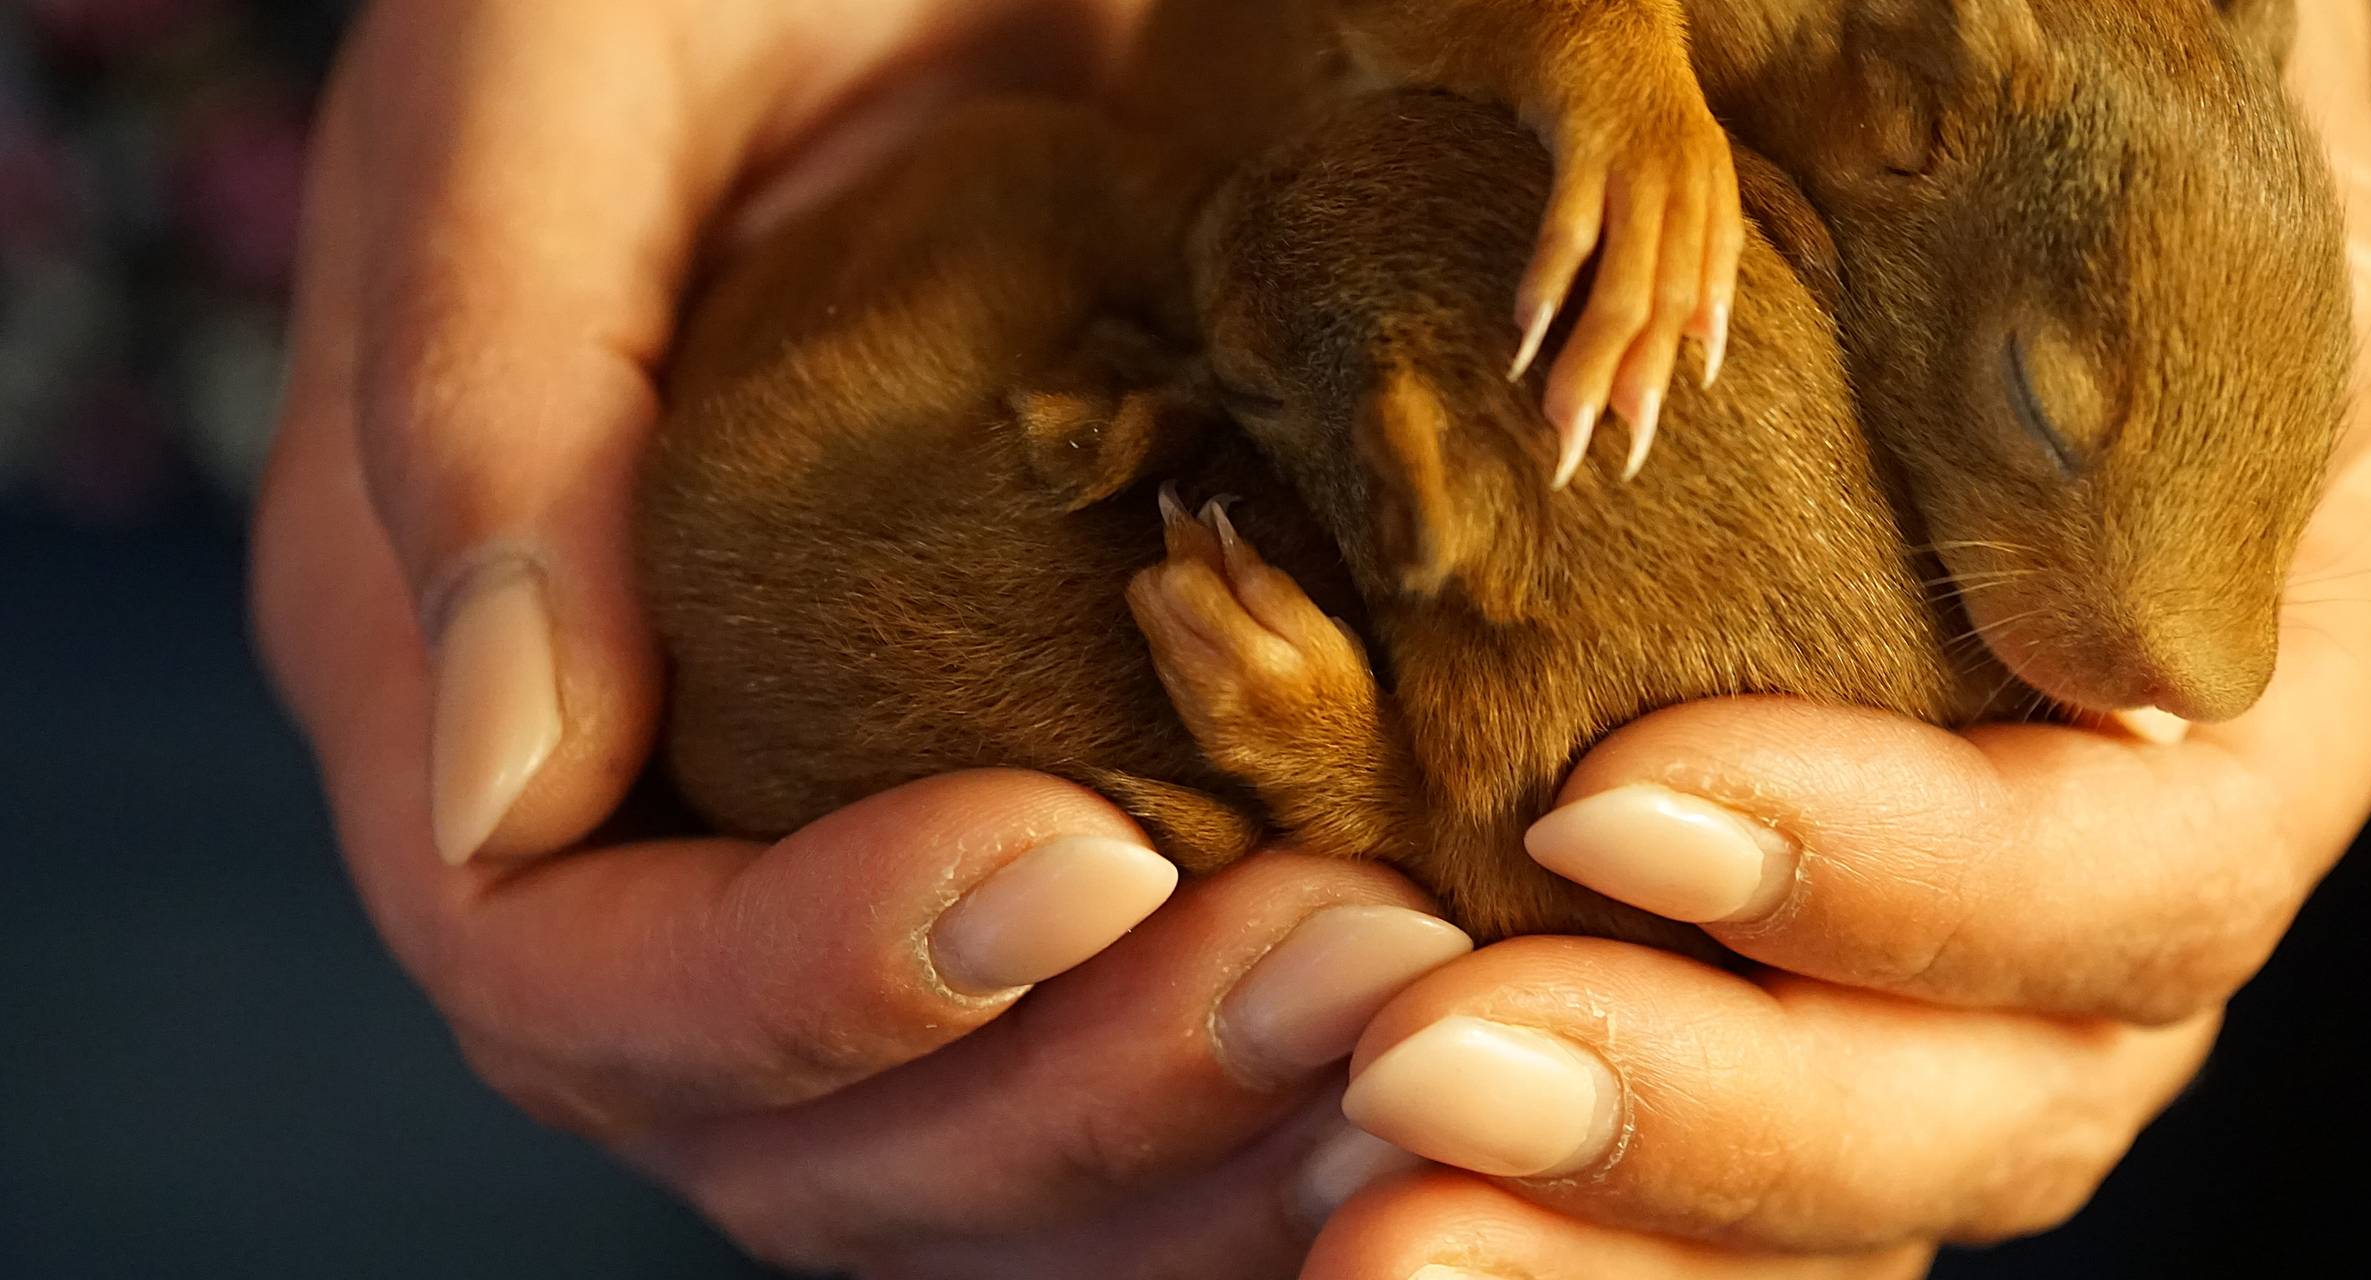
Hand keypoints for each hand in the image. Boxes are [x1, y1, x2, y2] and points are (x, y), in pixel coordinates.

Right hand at [252, 2, 1483, 1273]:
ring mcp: (831, 836)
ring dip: (1201, 1133)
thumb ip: (488, 398)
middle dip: (1071, 1087)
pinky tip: (1433, 1023)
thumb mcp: (565, 87)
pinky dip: (1260, 1094)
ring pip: (971, 1150)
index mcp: (458, 661)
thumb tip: (516, 785)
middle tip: (1342, 962)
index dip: (800, 985)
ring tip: (1420, 1006)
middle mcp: (636, 812)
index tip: (1073, 865)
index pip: (568, 971)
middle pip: (794, 1128)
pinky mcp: (1021, 816)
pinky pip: (1112, 1047)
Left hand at [1300, 0, 2370, 1271]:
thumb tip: (2107, 654)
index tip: (1606, 802)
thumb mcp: (2062, 97)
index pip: (2162, 848)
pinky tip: (1355, 1210)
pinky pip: (1731, 1169)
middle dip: (1733, 1112)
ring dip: (1619, 1233)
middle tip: (1425, 1079)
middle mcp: (2174, 801)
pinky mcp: (1810, 970)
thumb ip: (2115, 332)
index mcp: (2308, 597)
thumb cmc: (1948, 33)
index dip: (1918, 878)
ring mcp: (1997, 918)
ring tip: (1366, 1232)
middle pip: (2028, 1082)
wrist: (1839, 77)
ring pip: (1870, 1177)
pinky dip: (1570, 1217)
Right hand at [1516, 69, 1744, 489]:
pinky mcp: (1587, 135)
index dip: (1665, 379)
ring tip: (1558, 424)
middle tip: (1589, 462)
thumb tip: (1696, 356)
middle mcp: (1685, 190)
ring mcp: (1639, 164)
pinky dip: (1551, 282)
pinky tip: (1525, 335)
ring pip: (1624, 283)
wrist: (1601, 3)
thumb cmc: (1628, 106)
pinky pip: (1571, 221)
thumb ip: (1685, 257)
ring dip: (1589, 360)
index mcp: (1708, 205)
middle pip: (1660, 313)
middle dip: (1626, 395)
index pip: (1694, 309)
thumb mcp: (1672, 181)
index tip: (1634, 451)